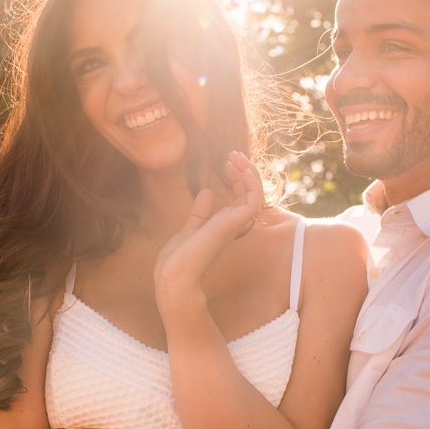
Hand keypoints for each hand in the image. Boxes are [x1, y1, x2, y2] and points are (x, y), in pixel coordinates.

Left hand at [154, 151, 262, 312]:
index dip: (238, 177)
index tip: (226, 162)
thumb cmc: (179, 258)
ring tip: (236, 156)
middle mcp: (234, 224)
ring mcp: (234, 225)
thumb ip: (201, 212)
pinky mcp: (231, 225)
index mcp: (226, 225)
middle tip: (233, 154)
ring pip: (256, 194)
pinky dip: (251, 184)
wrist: (173, 275)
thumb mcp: (190, 227)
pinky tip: (241, 170)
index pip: (242, 197)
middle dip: (246, 171)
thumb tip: (208, 192)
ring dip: (250, 173)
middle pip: (252, 193)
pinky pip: (252, 202)